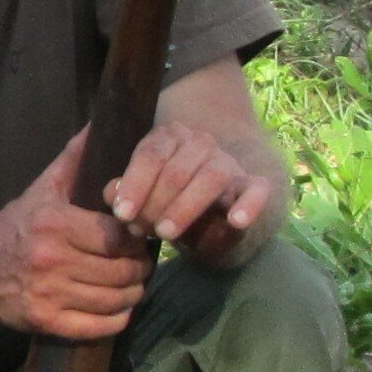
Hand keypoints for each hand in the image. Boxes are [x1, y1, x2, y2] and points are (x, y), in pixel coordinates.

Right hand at [0, 129, 148, 340]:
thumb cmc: (20, 223)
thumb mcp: (45, 186)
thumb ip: (76, 158)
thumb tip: (102, 121)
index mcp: (56, 224)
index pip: (117, 237)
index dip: (136, 239)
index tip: (139, 237)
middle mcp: (51, 260)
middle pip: (120, 271)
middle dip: (140, 268)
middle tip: (141, 264)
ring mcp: (47, 294)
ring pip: (114, 299)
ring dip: (132, 294)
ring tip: (133, 284)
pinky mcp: (44, 321)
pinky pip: (98, 326)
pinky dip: (117, 319)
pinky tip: (119, 308)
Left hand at [102, 114, 280, 266]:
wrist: (203, 225)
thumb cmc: (162, 206)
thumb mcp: (140, 200)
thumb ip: (124, 194)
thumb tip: (113, 193)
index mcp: (170, 137)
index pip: (151, 153)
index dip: (135, 184)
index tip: (121, 214)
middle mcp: (201, 143)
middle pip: (177, 168)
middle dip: (155, 202)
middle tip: (139, 231)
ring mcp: (229, 163)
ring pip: (211, 176)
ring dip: (185, 207)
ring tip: (165, 234)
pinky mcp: (254, 185)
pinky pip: (258, 189)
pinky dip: (250, 204)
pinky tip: (236, 221)